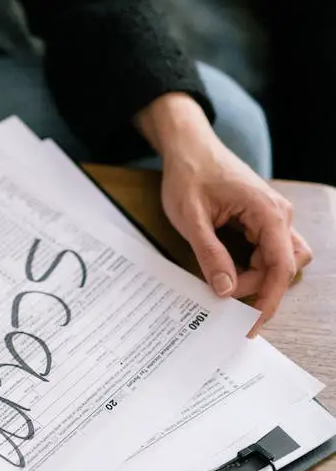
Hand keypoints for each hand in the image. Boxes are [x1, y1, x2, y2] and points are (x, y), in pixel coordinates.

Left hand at [136, 94, 312, 335]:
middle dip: (256, 288)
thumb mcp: (191, 219)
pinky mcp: (261, 219)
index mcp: (267, 212)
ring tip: (222, 285)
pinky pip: (265, 251)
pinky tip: (228, 273)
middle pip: (281, 267)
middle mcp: (278, 215)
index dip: (268, 299)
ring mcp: (272, 217)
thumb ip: (210, 255)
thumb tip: (226, 290)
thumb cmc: (189, 176)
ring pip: (275, 260)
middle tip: (224, 302)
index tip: (251, 323)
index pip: (280, 266)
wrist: (188, 148)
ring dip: (253, 277)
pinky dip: (250, 266)